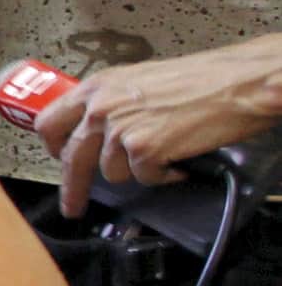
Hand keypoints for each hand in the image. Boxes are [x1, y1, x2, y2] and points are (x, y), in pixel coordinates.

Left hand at [33, 44, 281, 214]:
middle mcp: (101, 108)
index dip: (52, 146)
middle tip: (74, 206)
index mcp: (97, 87)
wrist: (236, 84)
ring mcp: (120, 130)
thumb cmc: (198, 79)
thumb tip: (97, 128)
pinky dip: (163, 175)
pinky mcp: (143, 149)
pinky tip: (177, 161)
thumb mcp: (138, 80)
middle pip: (71, 158)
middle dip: (73, 189)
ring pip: (112, 172)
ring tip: (164, 153)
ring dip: (137, 171)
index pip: (49, 121)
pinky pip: (144, 178)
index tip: (57, 158)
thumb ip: (111, 102)